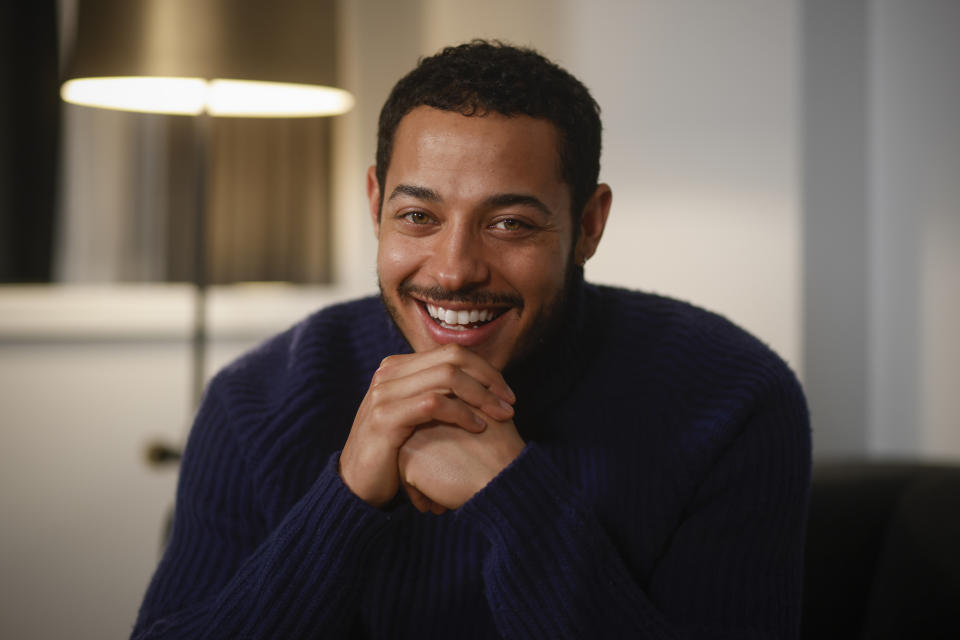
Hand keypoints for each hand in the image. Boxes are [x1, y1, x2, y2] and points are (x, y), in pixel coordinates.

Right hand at [339, 344, 515, 506]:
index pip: (451, 352)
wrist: (356, 486)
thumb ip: (436, 395)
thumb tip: (478, 383)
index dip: (485, 368)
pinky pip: (433, 404)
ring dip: (481, 395)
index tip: (506, 393)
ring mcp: (384, 393)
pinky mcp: (385, 418)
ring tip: (501, 415)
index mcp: (397, 368)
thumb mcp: (413, 417)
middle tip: (510, 402)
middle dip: (488, 378)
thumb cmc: (394, 454)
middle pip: (452, 357)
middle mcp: (388, 374)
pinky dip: (461, 412)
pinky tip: (478, 428)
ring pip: (446, 376)